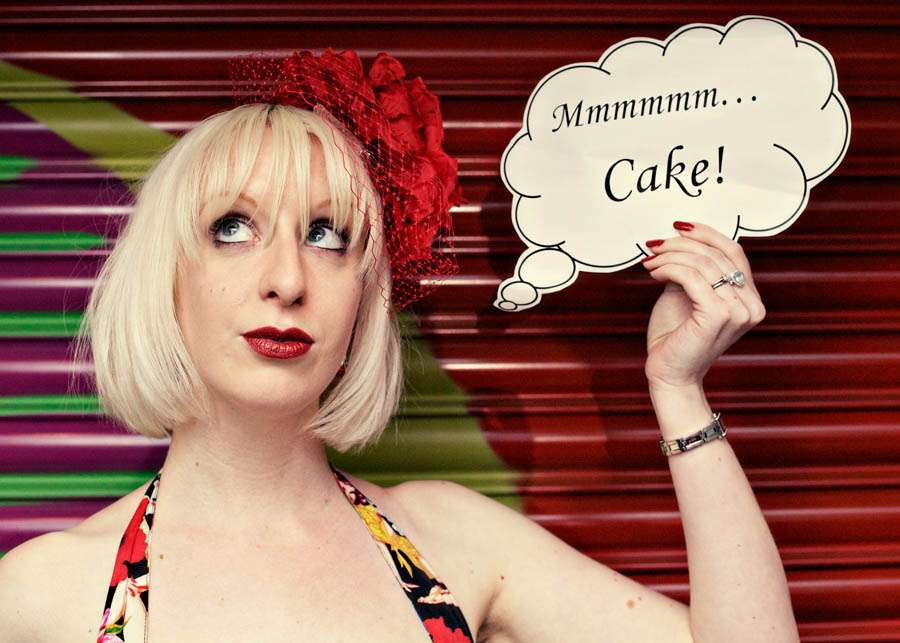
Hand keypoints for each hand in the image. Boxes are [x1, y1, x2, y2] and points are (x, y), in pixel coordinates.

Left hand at [640, 221, 765, 390]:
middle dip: (681, 244)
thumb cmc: (675, 336)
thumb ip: (693, 270)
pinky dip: (669, 269)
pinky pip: (692, 277)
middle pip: (718, 254)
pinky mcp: (719, 316)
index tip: (678, 226)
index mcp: (750, 298)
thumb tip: (680, 239)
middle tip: (654, 245)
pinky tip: (654, 273)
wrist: (669, 373)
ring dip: (671, 256)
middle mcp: (752, 305)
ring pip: (703, 264)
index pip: (734, 252)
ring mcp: (740, 311)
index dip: (706, 233)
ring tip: (650, 262)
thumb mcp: (686, 294)